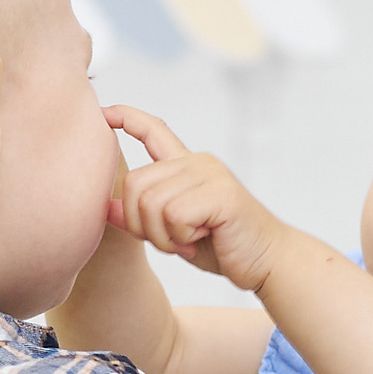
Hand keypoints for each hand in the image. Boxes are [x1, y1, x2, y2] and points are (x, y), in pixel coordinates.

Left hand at [105, 105, 293, 290]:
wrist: (267, 261)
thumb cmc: (223, 247)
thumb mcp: (173, 232)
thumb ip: (143, 217)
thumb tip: (106, 208)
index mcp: (187, 167)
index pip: (154, 131)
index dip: (128, 119)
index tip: (105, 112)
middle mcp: (197, 163)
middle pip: (135, 183)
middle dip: (141, 224)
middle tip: (172, 241)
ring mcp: (209, 174)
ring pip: (151, 203)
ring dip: (163, 236)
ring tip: (189, 242)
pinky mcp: (220, 193)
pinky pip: (173, 215)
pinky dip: (180, 237)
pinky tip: (202, 239)